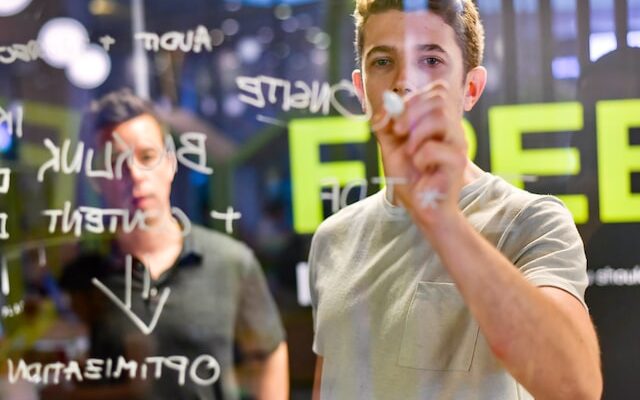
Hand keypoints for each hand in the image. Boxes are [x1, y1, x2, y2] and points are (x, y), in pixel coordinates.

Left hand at [374, 80, 467, 226]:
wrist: (421, 209)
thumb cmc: (410, 179)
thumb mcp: (391, 148)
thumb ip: (386, 127)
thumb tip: (384, 108)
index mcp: (439, 122)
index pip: (437, 91)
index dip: (413, 97)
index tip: (396, 118)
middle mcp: (452, 129)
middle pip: (439, 97)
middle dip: (411, 110)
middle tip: (398, 130)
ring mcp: (457, 145)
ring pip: (441, 117)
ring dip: (416, 132)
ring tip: (409, 151)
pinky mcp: (457, 163)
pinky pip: (436, 148)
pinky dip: (421, 156)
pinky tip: (421, 168)